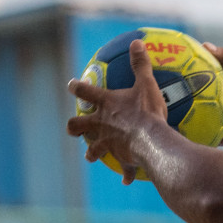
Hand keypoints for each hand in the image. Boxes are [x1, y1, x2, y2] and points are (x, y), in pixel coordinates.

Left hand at [67, 39, 169, 182]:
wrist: (151, 140)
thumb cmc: (147, 111)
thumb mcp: (145, 84)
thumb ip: (140, 64)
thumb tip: (136, 42)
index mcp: (106, 105)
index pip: (86, 92)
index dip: (77, 87)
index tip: (71, 85)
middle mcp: (102, 124)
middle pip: (79, 125)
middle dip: (74, 126)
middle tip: (74, 126)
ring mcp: (109, 143)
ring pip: (94, 150)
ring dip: (92, 152)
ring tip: (92, 155)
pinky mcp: (122, 158)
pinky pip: (124, 169)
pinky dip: (126, 173)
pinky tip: (127, 179)